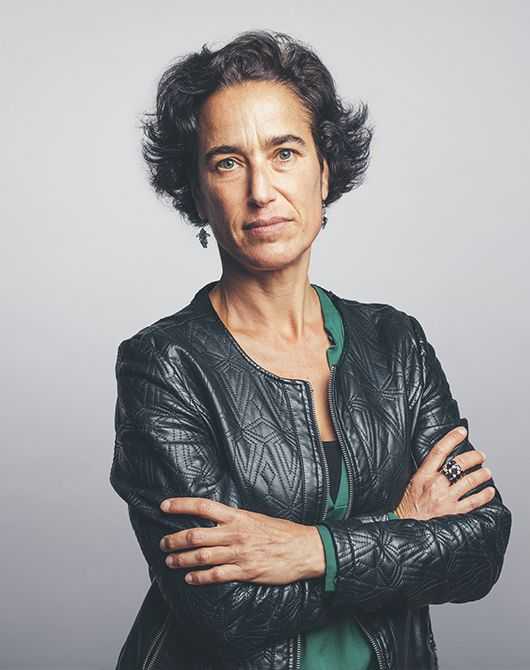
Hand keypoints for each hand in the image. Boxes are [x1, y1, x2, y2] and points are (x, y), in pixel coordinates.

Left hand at [159, 497, 324, 585]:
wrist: (305, 549)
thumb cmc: (282, 532)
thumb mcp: (256, 517)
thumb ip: (235, 519)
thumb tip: (215, 518)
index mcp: (237, 516)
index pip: (202, 506)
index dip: (180, 505)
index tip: (164, 506)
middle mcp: (235, 533)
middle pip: (195, 534)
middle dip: (174, 540)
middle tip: (163, 544)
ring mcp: (240, 553)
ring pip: (201, 556)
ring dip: (182, 560)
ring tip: (170, 561)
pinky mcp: (246, 571)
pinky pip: (216, 575)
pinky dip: (199, 578)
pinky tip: (190, 579)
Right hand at [395, 426, 495, 519]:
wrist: (403, 528)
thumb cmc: (406, 507)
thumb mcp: (410, 484)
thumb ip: (424, 473)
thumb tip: (438, 462)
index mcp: (423, 475)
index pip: (439, 451)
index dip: (452, 438)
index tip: (461, 431)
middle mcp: (435, 485)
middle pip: (459, 463)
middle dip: (474, 457)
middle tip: (480, 455)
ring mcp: (446, 499)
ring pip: (470, 481)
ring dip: (482, 474)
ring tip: (487, 472)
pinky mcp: (453, 512)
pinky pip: (474, 502)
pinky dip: (484, 495)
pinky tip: (490, 491)